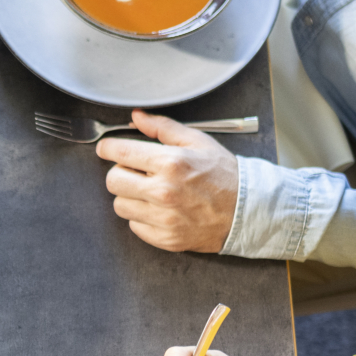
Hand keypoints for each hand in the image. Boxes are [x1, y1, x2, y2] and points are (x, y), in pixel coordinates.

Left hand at [98, 111, 239, 251]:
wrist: (247, 211)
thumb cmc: (224, 175)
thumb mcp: (197, 141)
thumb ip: (162, 128)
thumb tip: (137, 117)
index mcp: (170, 163)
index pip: (118, 153)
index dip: (108, 148)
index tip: (108, 149)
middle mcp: (163, 192)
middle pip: (113, 181)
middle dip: (121, 173)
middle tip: (136, 172)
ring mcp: (163, 218)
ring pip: (120, 206)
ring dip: (130, 197)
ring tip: (150, 192)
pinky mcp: (165, 238)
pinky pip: (134, 226)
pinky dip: (142, 217)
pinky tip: (160, 209)